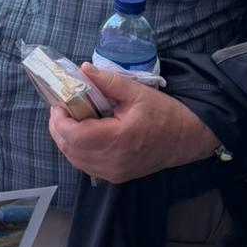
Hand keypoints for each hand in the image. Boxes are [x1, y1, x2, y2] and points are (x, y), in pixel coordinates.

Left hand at [47, 63, 218, 183]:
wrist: (187, 138)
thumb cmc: (164, 113)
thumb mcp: (136, 92)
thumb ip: (107, 81)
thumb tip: (82, 69)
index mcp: (117, 139)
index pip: (74, 135)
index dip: (60, 120)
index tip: (59, 103)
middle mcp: (112, 161)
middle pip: (69, 149)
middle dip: (59, 128)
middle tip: (61, 109)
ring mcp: (113, 172)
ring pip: (75, 160)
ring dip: (66, 141)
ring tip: (71, 120)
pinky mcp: (116, 177)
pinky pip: (86, 166)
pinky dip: (78, 152)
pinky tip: (83, 135)